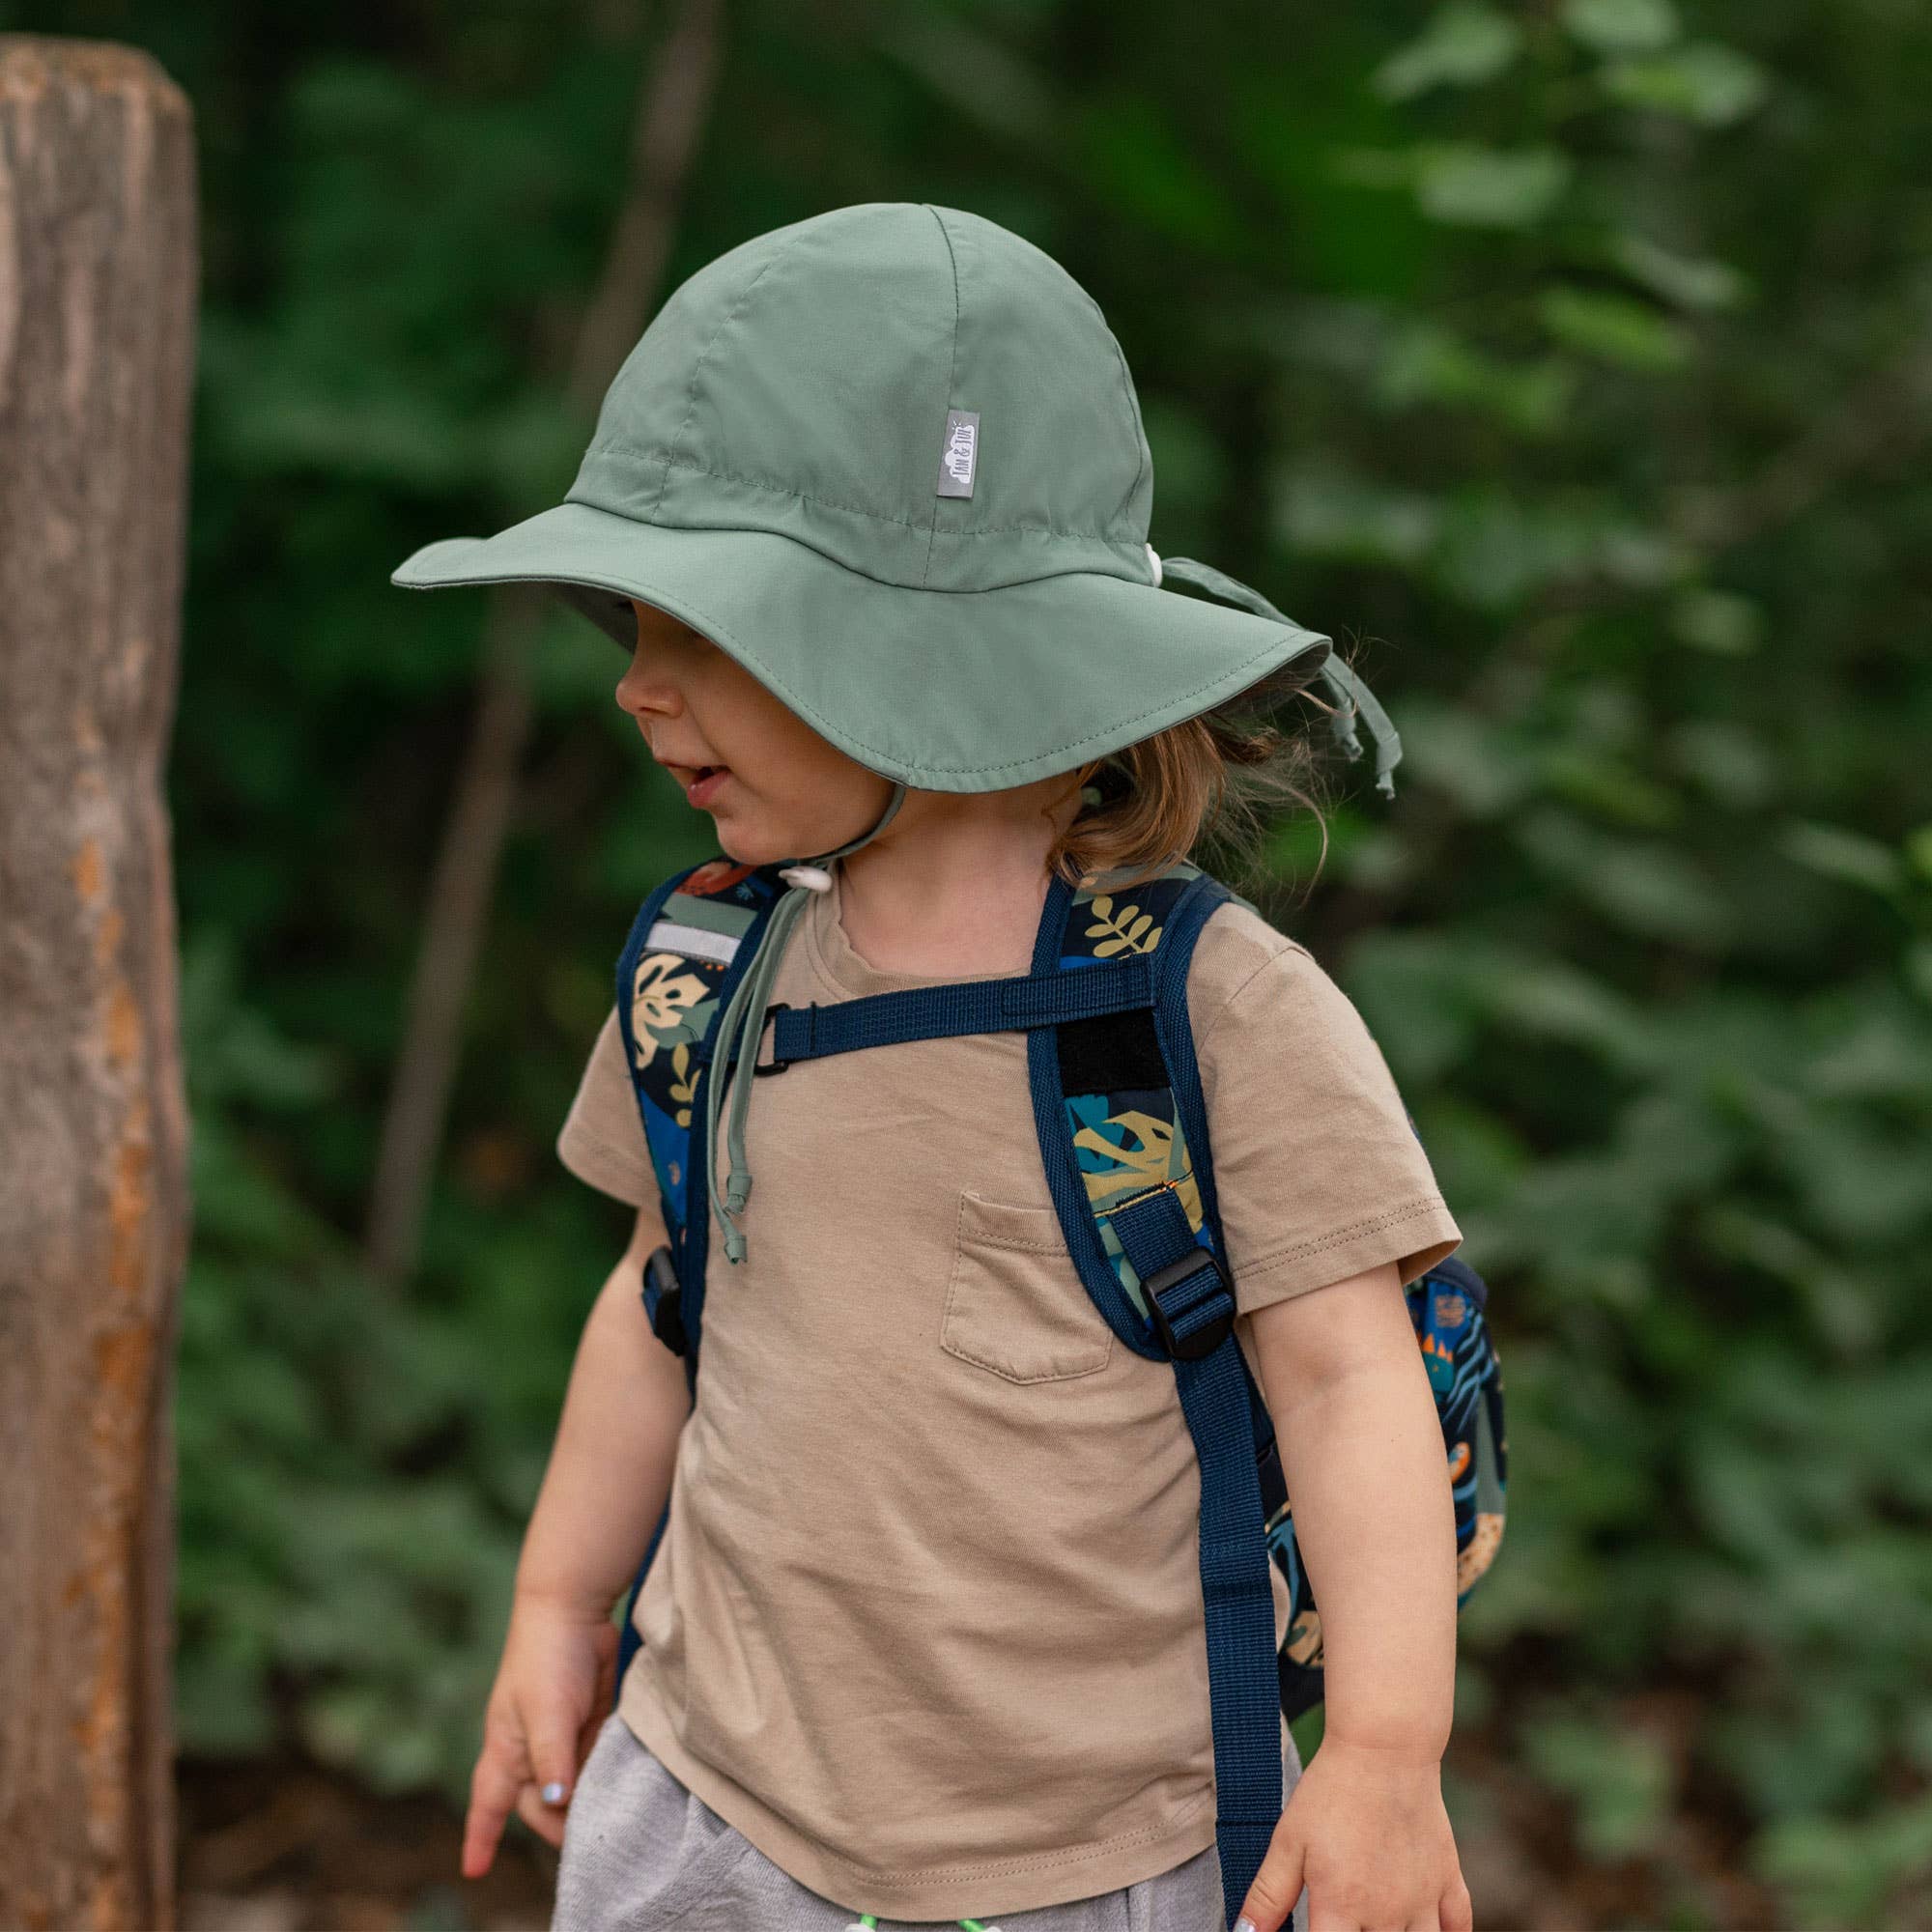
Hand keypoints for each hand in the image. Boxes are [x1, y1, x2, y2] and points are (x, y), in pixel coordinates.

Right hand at [462, 1592, 620, 1877]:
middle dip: (558, 1825)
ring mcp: (561, 1735)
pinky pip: (595, 1760)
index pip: (488, 1804)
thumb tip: (558, 1803)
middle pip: (541, 1804)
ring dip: (586, 1800)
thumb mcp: (547, 1713)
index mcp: (507, 1749)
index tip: (474, 1871)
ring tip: (609, 1818)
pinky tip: (623, 1782)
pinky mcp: (589, 1721)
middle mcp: (532, 1748)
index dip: (481, 1838)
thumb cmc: (546, 1659)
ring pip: (572, 1785)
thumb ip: (552, 1760)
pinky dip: (604, 1773)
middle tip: (587, 1841)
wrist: (575, 1609)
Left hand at [1233, 1735, 1473, 1931]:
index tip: (1314, 1930)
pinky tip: (1430, 1929)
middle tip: (1349, 1923)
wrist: (1384, 1749)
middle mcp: (1386, 1914)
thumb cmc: (1331, 1792)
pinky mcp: (1449, 1879)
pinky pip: (1460, 1927)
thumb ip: (1268, 1895)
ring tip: (1381, 1926)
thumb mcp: (1288, 1840)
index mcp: (1342, 1906)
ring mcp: (1423, 1900)